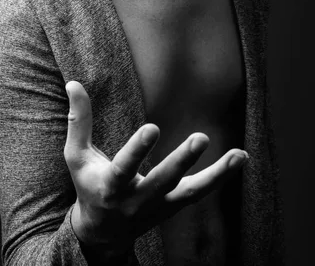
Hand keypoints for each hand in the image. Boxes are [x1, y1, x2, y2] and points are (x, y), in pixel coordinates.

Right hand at [64, 80, 247, 262]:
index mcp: (110, 187)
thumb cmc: (88, 186)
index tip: (153, 128)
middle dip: (182, 162)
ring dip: (215, 175)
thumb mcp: (77, 156)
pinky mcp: (174, 206)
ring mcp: (159, 206)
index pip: (124, 168)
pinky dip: (221, 177)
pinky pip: (200, 193)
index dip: (137, 150)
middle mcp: (136, 201)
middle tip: (201, 138)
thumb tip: (74, 82)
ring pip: (190, 193)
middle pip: (162, 182)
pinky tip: (240, 157)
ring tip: (237, 155)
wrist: (104, 232)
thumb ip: (78, 120)